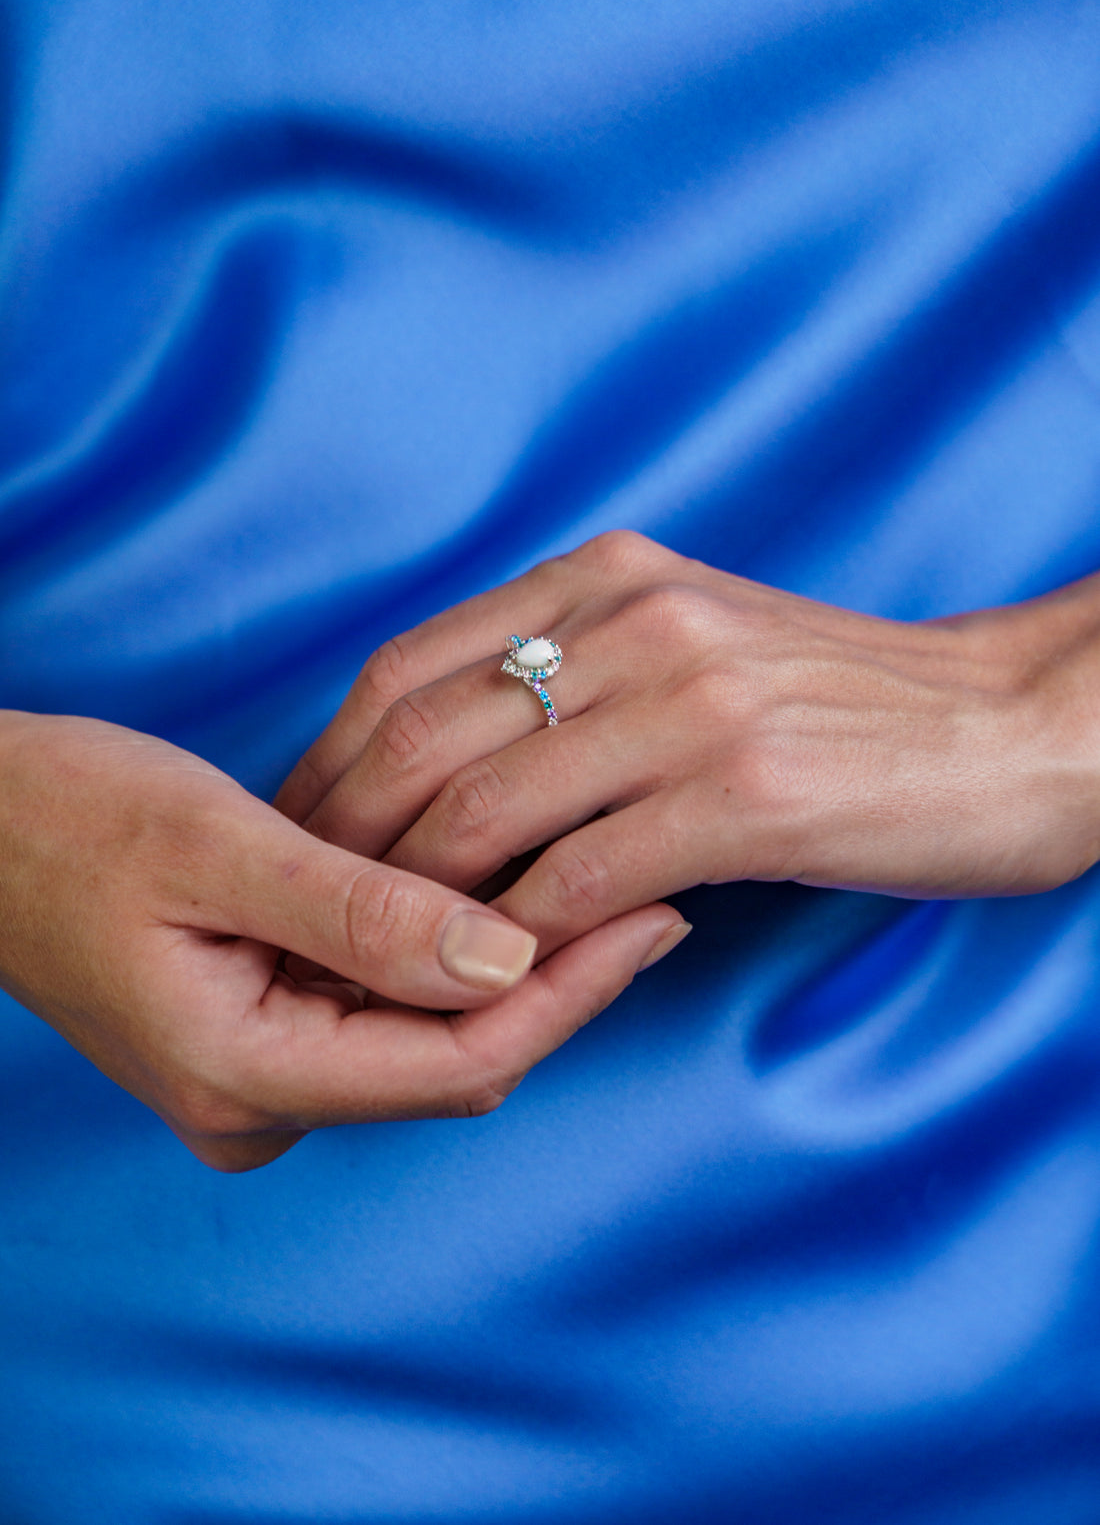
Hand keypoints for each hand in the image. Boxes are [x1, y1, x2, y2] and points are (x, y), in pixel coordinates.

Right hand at [0, 711, 684, 1169]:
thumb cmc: (68, 821)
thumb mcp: (215, 846)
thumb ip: (361, 913)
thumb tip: (509, 959)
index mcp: (247, 1075)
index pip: (459, 1062)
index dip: (569, 993)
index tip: (655, 912)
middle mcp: (262, 1103)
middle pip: (456, 1059)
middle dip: (555, 980)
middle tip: (646, 883)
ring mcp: (263, 1075)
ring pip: (428, 1036)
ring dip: (509, 963)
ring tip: (594, 877)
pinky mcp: (267, 1032)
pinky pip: (386, 1008)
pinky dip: (447, 953)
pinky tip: (497, 888)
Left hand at [277, 531, 1099, 957]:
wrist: (1008, 728)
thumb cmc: (838, 701)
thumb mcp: (691, 636)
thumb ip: (573, 664)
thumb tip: (447, 754)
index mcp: (605, 578)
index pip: (406, 668)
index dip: (329, 763)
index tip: (301, 837)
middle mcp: (634, 622)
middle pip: (420, 741)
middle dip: (341, 844)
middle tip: (312, 918)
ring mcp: (688, 704)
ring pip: (485, 818)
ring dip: (417, 908)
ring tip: (393, 963)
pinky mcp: (744, 796)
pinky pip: (580, 885)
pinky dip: (520, 941)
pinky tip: (506, 974)